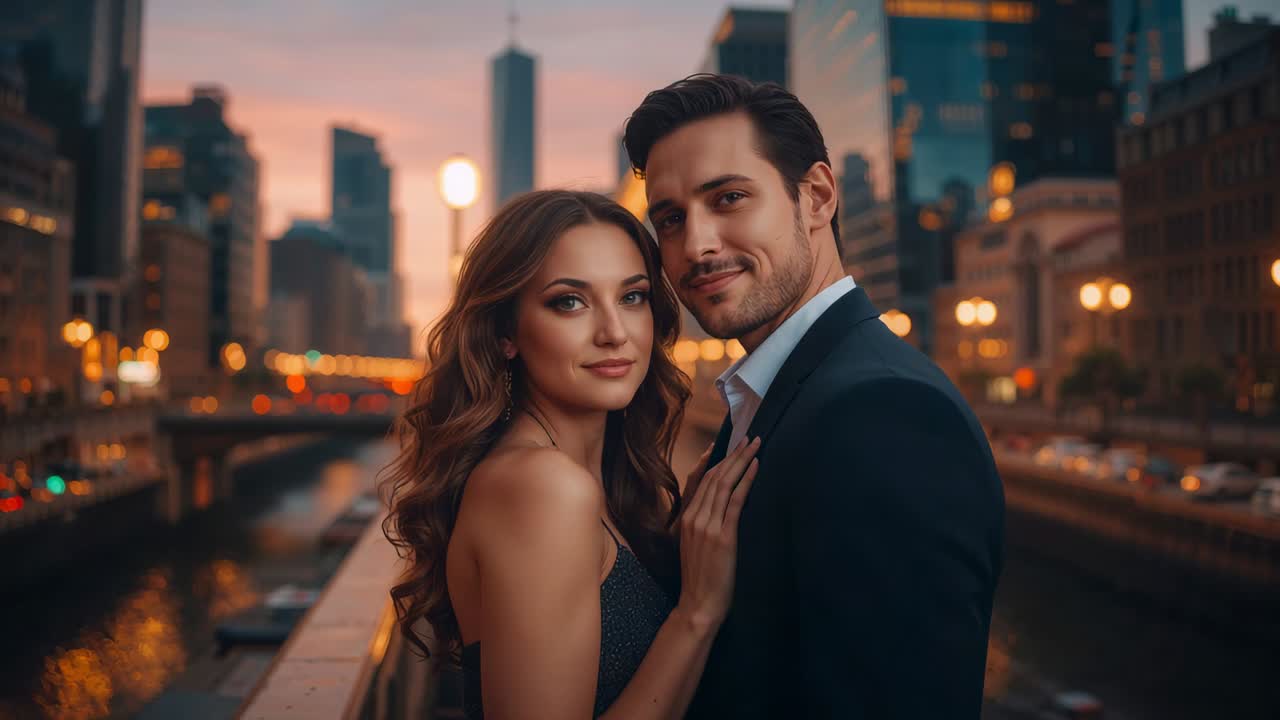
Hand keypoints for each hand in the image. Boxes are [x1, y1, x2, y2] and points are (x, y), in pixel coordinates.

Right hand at [675, 437, 759, 631]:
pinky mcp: (722, 536)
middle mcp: (694, 517)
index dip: (719, 459)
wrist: (698, 604)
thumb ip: (705, 524)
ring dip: (742, 461)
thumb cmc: (702, 578)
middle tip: (749, 437)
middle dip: (734, 454)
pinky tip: (756, 467)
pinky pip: (735, 501)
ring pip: (724, 483)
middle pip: (715, 476)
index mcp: (686, 518)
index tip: (732, 444)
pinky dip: (746, 481)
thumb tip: (723, 507)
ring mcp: (706, 526)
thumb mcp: (696, 545)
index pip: (703, 480)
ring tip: (755, 445)